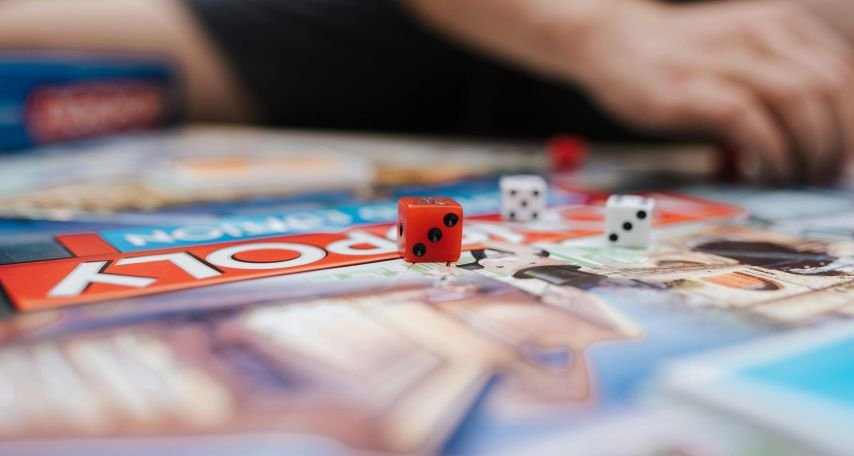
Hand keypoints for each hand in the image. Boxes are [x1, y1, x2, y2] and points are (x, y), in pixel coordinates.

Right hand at [561, 0, 853, 183]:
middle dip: (839, 140)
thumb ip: (779, 79)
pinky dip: (769, 152)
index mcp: (779, 26)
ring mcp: (725, 59)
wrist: (612, 41)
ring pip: (799, 100)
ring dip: (809, 149)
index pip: (843, 73)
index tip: (846, 158)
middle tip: (825, 175)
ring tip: (797, 177)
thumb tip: (820, 136)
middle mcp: (760, 34)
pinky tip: (763, 172)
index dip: (853, 123)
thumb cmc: (678, 59)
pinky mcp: (693, 89)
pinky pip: (751, 121)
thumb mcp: (739, 54)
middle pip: (830, 87)